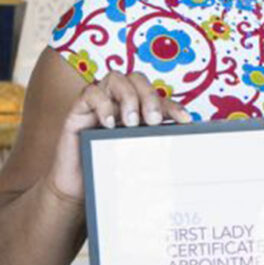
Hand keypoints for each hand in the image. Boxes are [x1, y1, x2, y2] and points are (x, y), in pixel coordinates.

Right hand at [47, 71, 191, 201]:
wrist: (79, 186)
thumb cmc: (109, 167)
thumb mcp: (137, 152)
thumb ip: (154, 140)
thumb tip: (181, 139)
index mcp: (137, 108)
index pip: (158, 98)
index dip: (173, 106)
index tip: (185, 120)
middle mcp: (118, 100)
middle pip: (137, 79)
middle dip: (150, 96)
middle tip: (154, 120)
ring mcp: (98, 102)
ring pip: (116, 78)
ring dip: (128, 97)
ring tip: (132, 122)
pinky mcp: (78, 109)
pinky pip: (90, 93)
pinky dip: (102, 105)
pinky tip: (109, 123)